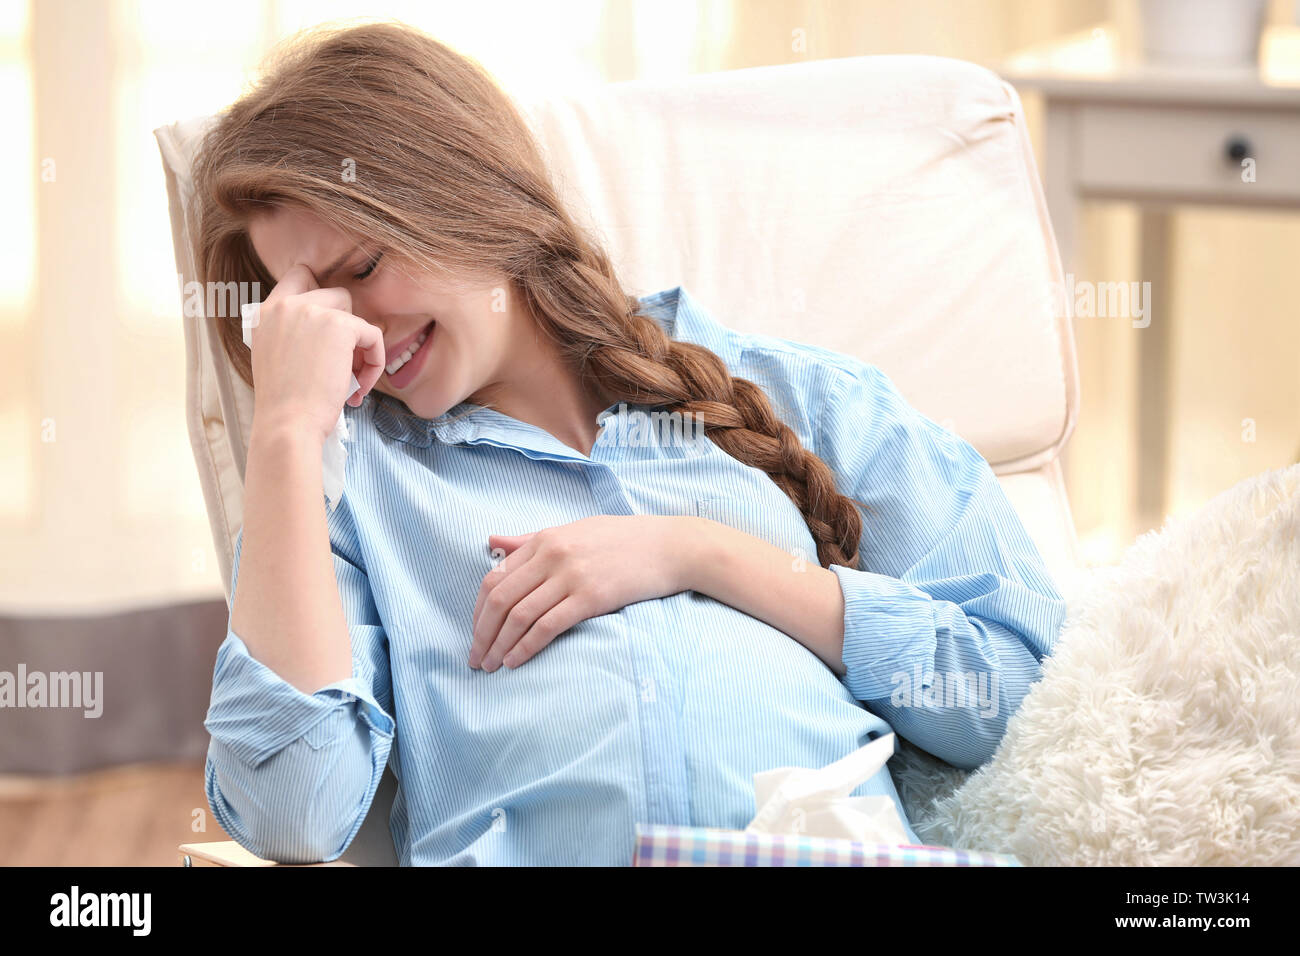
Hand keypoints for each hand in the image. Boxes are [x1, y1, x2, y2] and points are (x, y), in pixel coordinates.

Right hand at [245, 263, 385, 444]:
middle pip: (335, 294)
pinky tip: (360, 388)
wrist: (287, 424)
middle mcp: (285, 304)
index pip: (299, 276)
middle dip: (346, 327)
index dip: (323, 297)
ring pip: (354, 313)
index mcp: (265, 313)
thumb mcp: (275, 358)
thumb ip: (293, 335)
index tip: (331, 330)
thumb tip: (329, 333)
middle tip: (343, 364)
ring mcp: (312, 310)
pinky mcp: (340, 325)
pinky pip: (372, 335)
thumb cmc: (284, 405)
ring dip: (359, 346)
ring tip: (353, 380)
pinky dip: (374, 362)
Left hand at [468, 516, 697, 670]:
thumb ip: (530, 540)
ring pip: (519, 615)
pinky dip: (526, 647)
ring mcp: (571, 576)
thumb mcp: (573, 531)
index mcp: (544, 539)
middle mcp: (552, 555)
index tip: (476, 634)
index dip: (478, 611)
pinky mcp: (591, 597)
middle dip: (482, 634)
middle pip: (500, 599)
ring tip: (491, 666)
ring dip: (499, 646)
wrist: (670, 546)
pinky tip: (516, 662)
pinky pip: (547, 626)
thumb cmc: (622, 540)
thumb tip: (491, 541)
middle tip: (475, 659)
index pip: (495, 577)